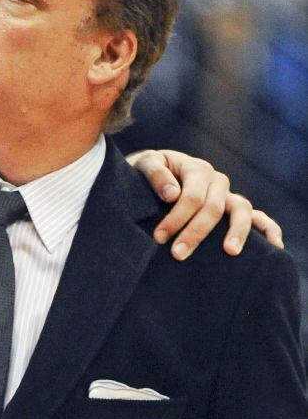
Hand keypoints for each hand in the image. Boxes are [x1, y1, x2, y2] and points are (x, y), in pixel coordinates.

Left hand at [127, 149, 283, 260]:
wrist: (149, 173)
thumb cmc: (145, 171)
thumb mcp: (144, 164)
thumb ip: (155, 174)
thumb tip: (172, 194)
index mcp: (196, 168)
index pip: (192, 196)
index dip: (177, 218)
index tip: (159, 237)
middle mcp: (216, 180)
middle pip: (213, 208)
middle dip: (195, 233)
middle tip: (177, 254)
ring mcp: (227, 194)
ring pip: (241, 210)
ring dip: (237, 232)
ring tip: (229, 252)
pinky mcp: (233, 207)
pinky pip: (258, 217)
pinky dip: (268, 229)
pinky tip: (273, 247)